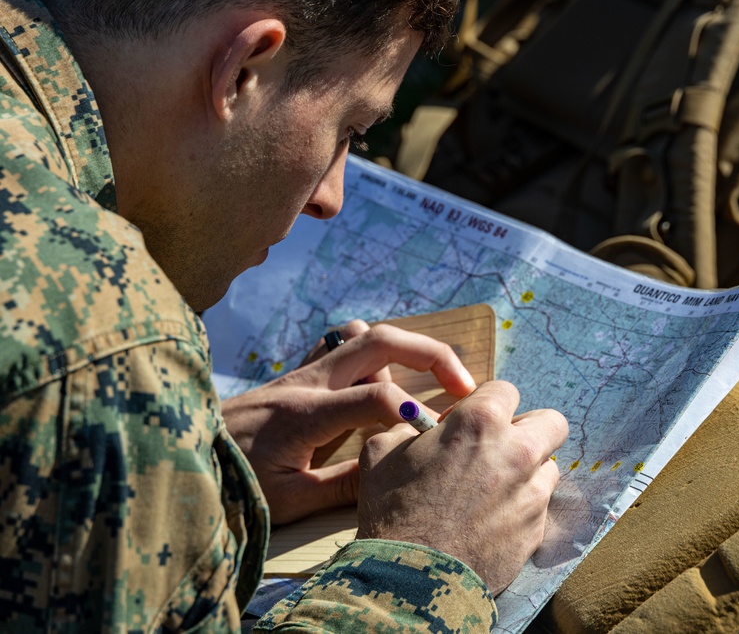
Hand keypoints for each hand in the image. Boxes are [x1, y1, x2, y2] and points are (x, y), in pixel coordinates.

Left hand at [221, 320, 476, 524]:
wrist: (179, 453)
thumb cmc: (233, 484)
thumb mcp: (288, 501)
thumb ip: (344, 487)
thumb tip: (395, 473)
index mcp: (306, 415)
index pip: (378, 396)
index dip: (416, 413)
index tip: (436, 437)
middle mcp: (308, 382)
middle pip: (380, 340)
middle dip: (432, 354)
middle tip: (464, 384)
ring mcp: (301, 371)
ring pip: (360, 332)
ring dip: (398, 350)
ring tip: (416, 386)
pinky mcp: (296, 373)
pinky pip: (339, 342)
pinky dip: (369, 352)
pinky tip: (377, 383)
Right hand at [356, 380, 567, 594]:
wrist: (411, 580)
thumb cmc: (392, 512)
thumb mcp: (382, 452)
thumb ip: (408, 428)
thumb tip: (421, 429)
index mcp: (480, 422)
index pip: (505, 390)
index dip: (486, 403)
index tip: (471, 422)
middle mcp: (517, 451)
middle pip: (551, 422)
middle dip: (530, 429)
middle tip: (502, 447)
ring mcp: (532, 493)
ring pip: (550, 467)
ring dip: (529, 471)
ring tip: (496, 489)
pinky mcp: (537, 529)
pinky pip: (540, 508)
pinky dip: (522, 509)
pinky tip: (493, 521)